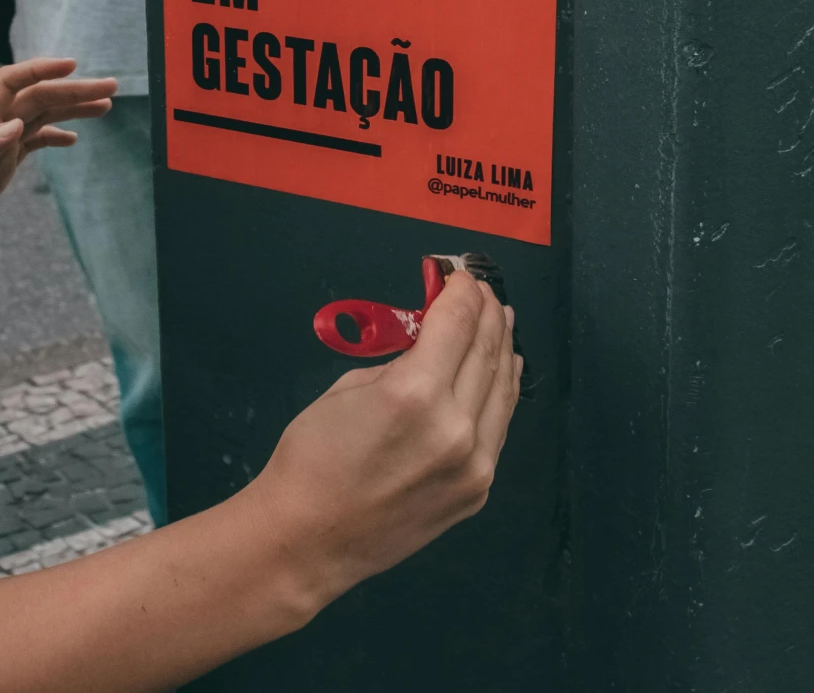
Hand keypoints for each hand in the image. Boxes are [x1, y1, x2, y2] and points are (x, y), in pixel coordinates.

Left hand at [0, 58, 116, 255]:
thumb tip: (17, 126)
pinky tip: (74, 138)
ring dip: (72, 108)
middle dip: (74, 90)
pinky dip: (55, 136)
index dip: (41, 70)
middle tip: (111, 87)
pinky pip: (34, 144)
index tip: (73, 66)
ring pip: (41, 117)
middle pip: (38, 98)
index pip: (13, 83)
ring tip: (105, 106)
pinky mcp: (0, 167)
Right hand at [244, 273, 521, 603]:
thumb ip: (401, 363)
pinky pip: (498, 427)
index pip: (458, 323)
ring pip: (504, 389)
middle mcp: (456, 427)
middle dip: (487, 312)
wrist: (309, 539)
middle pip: (487, 351)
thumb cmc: (311, 457)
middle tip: (484, 290)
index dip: (464, 291)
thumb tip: (433, 341)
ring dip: (503, 347)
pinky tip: (500, 372)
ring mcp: (474, 463)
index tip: (462, 274)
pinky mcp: (478, 489)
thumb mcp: (348, 389)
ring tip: (501, 321)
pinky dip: (501, 392)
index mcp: (414, 394)